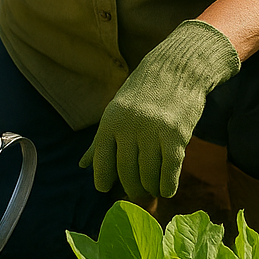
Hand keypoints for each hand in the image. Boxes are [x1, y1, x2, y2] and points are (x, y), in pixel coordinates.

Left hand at [79, 20, 239, 198]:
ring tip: (154, 188)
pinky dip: (168, 185)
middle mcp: (128, 126)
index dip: (103, 180)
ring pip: (148, 177)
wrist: (177, 67)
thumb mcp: (117, 110)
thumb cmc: (144, 92)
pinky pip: (170, 171)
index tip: (107, 188)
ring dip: (151, 189)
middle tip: (138, 191)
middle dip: (132, 188)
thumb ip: (100, 140)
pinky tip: (167, 186)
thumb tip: (82, 165)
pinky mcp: (176, 135)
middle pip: (126, 174)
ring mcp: (152, 131)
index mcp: (110, 121)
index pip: (101, 162)